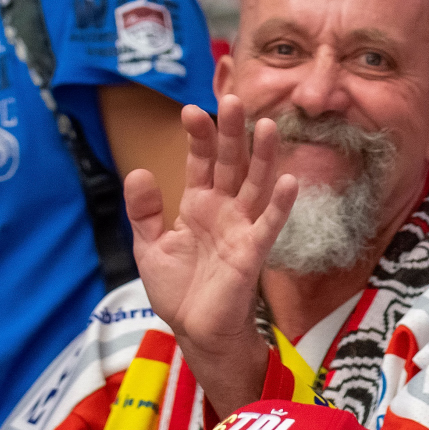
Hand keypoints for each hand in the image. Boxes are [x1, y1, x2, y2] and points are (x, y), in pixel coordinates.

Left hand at [123, 96, 297, 418]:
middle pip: (230, 164)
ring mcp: (241, 228)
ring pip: (255, 185)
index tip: (191, 109)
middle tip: (233, 99)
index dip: (198, 137)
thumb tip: (139, 171)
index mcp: (199, 204)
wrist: (196, 330)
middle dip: (231, 133)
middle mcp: (224, 210)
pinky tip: (290, 179)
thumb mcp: (150, 246)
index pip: (200, 162)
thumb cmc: (179, 290)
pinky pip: (269, 224)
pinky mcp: (253, 252)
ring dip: (262, 156)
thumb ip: (144, 211)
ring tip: (267, 125)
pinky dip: (279, 204)